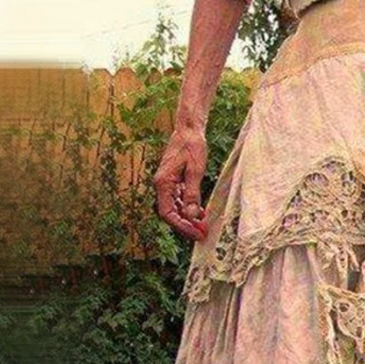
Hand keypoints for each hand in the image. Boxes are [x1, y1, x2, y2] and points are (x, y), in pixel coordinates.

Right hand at [153, 125, 208, 240]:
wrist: (188, 129)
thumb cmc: (192, 146)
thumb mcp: (195, 171)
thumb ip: (192, 194)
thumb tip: (191, 216)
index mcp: (163, 183)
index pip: (168, 213)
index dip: (182, 226)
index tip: (196, 234)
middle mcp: (162, 185)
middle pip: (170, 213)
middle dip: (185, 225)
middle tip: (202, 234)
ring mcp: (167, 183)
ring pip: (174, 208)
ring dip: (187, 218)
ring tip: (203, 226)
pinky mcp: (173, 180)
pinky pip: (178, 200)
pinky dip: (188, 208)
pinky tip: (200, 212)